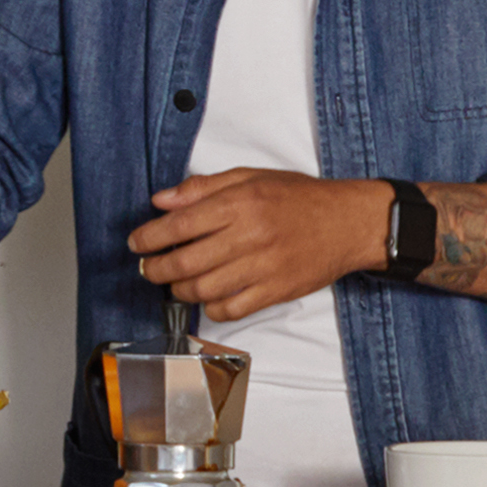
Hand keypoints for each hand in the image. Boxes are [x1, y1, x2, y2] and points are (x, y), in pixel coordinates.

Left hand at [131, 169, 379, 322]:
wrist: (349, 222)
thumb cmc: (300, 198)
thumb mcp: (252, 177)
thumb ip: (204, 187)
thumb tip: (162, 200)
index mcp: (241, 202)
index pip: (181, 223)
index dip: (150, 236)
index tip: (137, 243)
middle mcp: (250, 235)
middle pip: (186, 261)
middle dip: (157, 269)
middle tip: (148, 269)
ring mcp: (264, 267)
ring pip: (204, 289)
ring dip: (180, 290)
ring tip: (175, 283)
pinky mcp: (276, 291)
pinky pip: (231, 309)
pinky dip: (212, 308)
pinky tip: (208, 298)